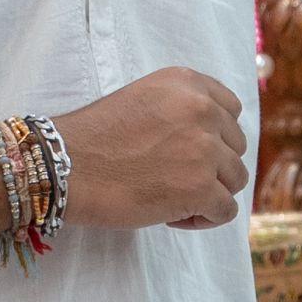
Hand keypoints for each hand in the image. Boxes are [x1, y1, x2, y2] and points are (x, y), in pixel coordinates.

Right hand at [56, 68, 249, 230]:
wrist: (65, 166)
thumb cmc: (95, 138)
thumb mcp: (144, 100)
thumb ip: (182, 110)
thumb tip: (216, 140)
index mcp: (187, 82)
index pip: (231, 110)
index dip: (216, 136)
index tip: (190, 151)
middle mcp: (202, 109)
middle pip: (235, 146)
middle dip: (212, 166)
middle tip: (175, 178)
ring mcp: (205, 148)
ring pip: (236, 179)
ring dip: (210, 193)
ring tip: (174, 199)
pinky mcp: (202, 187)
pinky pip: (226, 211)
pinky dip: (204, 219)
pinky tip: (173, 216)